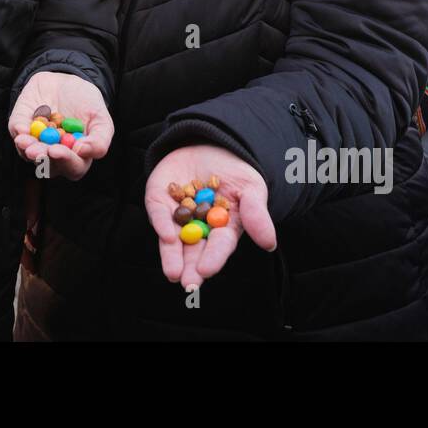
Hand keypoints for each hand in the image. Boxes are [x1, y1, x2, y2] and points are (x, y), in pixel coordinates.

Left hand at [8, 71, 113, 180]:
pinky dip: (18, 130)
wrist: (70, 81)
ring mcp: (36, 141)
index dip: (65, 161)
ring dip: (26, 148)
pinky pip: (16, 131)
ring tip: (24, 141)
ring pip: (27, 152)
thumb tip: (82, 151)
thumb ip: (99, 140)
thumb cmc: (88, 104)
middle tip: (36, 151)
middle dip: (41, 157)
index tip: (58, 151)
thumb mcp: (101, 120)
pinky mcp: (21, 125)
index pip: (72, 167)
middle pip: (46, 164)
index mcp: (76, 157)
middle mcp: (53, 154)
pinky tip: (21, 129)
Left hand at [146, 144, 275, 289]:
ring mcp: (177, 214)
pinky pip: (158, 212)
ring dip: (172, 256)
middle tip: (188, 283)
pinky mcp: (159, 199)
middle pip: (194, 250)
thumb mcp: (251, 188)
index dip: (214, 258)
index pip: (220, 246)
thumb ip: (256, 214)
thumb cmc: (235, 172)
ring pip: (172, 239)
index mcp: (223, 228)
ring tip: (173, 273)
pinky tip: (166, 236)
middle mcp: (198, 226)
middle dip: (190, 267)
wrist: (211, 144)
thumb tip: (269, 243)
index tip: (208, 270)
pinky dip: (160, 223)